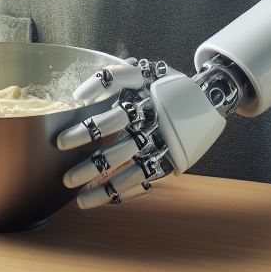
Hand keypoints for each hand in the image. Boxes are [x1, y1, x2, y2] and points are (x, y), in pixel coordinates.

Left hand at [56, 58, 225, 208]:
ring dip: (99, 178)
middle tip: (60, 146)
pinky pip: (142, 178)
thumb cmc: (168, 86)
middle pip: (114, 123)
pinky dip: (120, 191)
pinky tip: (99, 199)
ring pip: (126, 159)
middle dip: (85, 136)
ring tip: (77, 196)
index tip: (75, 98)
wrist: (210, 99)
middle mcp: (151, 110)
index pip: (116, 79)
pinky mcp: (169, 158)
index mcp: (145, 86)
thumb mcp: (148, 72)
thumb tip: (80, 93)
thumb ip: (118, 76)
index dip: (96, 85)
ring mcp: (161, 137)